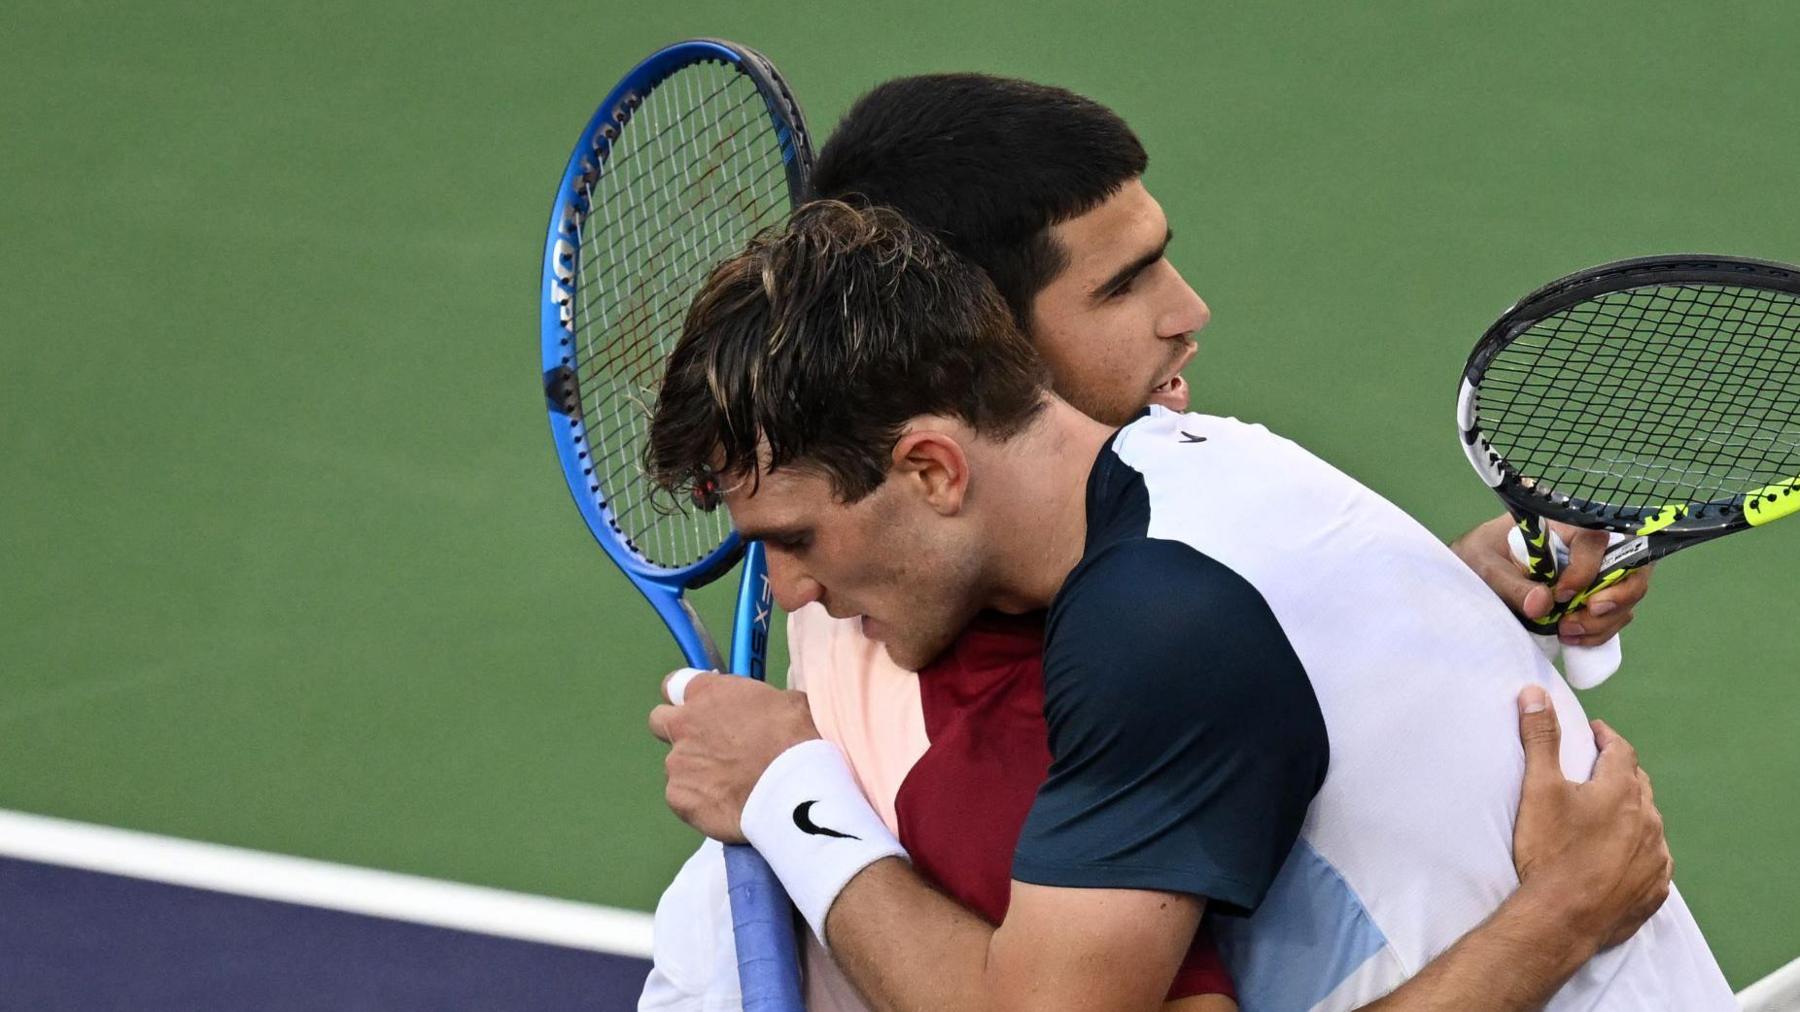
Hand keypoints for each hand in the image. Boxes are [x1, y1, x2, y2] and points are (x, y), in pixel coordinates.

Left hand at [648, 670, 820, 841]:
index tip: (700, 707)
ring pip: (677, 766)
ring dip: (697, 772)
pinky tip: (727, 805)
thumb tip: (763, 712)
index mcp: (708, 692)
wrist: (794, 788)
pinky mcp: (679, 799)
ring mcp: (678, 763)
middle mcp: (684, 724)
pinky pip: (683, 798)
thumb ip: (757, 704)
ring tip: (731, 785)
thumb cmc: (798, 739)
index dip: (687, 698)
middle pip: (660, 722)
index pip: (674, 684)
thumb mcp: (785, 702)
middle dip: (678, 731)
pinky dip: (700, 802)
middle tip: (707, 745)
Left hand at [1450, 513, 1651, 645]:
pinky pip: (1613, 616)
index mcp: (1562, 527)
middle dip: (1615, 598)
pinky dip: (1599, 632)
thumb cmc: (1478, 556)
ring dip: (1604, 621)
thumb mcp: (1483, 564)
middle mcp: (1586, 549)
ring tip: (1566, 632)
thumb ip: (1511, 583)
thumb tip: (1543, 603)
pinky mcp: (1590, 600)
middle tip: (1575, 621)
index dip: (1587, 568)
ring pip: (1626, 595)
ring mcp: (1594, 575)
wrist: (1474, 573)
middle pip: (1629, 566)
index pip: (1595, 540)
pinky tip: (1573, 639)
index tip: (1561, 594)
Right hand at [1511, 685, 1670, 950]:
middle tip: (1598, 772)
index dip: (1607, 738)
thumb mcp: (1538, 788)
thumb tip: (1535, 694)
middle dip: (1620, 773)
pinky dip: (1639, 852)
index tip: (1595, 733)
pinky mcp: (1655, 890)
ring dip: (1632, 814)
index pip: (1621, 751)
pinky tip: (1620, 858)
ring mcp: (1655, 857)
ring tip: (1608, 818)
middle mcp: (1648, 820)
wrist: (1562, 917)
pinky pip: (1652, 861)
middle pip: (1639, 785)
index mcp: (1622, 790)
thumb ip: (1540, 738)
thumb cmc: (1550, 851)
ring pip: (1649, 824)